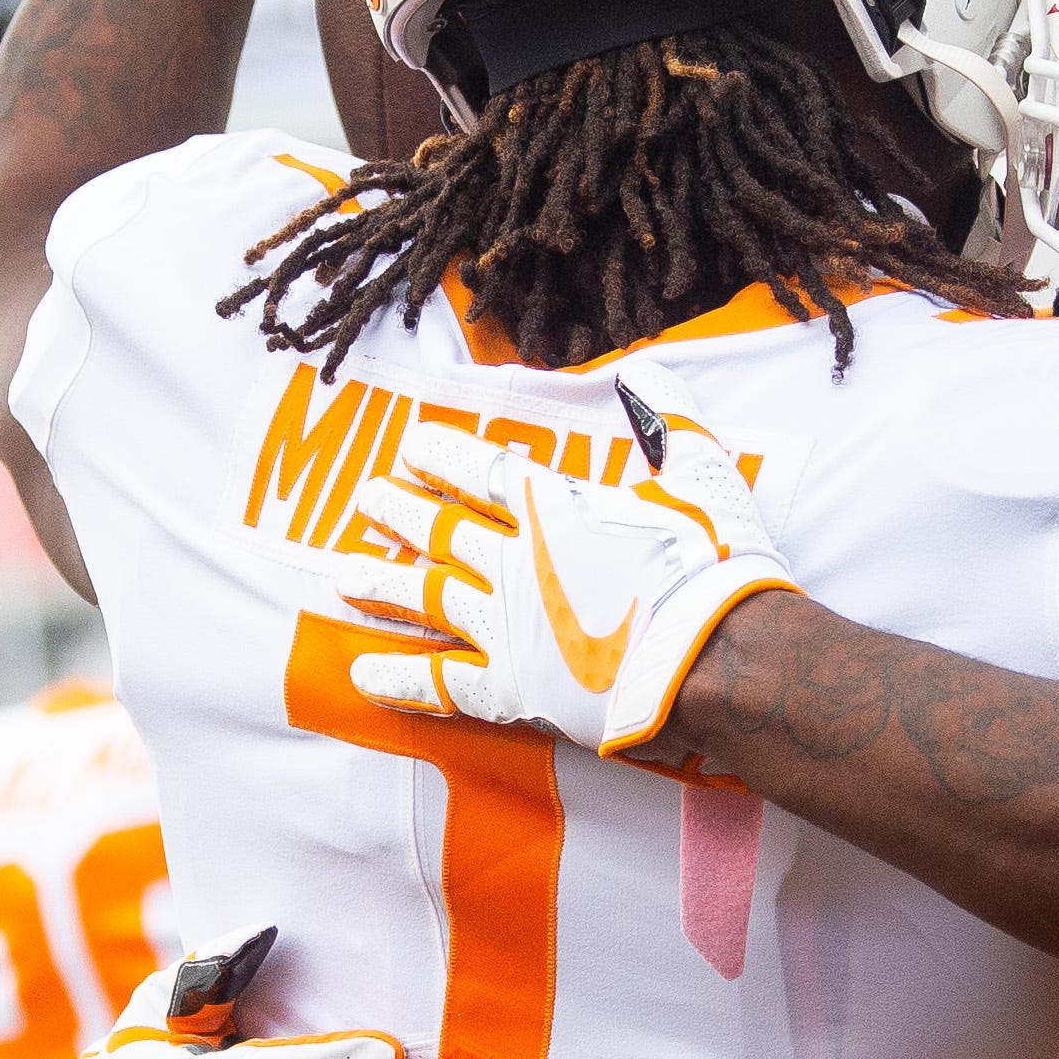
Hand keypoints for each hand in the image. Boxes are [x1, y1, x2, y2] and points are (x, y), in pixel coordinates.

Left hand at [332, 376, 795, 753]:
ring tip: (341, 578)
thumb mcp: (702, 473)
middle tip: (366, 500)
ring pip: (426, 598)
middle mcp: (515, 561)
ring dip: (382, 586)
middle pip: (441, 529)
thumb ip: (668, 420)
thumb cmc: (713, 564)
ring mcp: (506, 626)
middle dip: (400, 513)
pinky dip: (400, 681)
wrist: (717, 657)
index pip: (481, 471)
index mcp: (554, 507)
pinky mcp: (512, 689)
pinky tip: (361, 675)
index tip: (409, 447)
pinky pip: (440, 685)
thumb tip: (649, 370)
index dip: (442, 456)